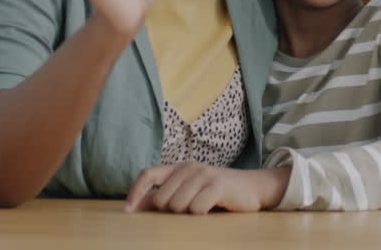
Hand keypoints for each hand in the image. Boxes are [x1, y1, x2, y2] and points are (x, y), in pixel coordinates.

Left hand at [124, 164, 289, 213]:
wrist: (252, 188)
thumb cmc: (217, 192)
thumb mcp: (189, 191)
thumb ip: (164, 195)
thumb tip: (138, 205)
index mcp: (178, 168)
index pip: (148, 174)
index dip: (135, 192)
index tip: (127, 211)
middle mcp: (189, 167)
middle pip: (161, 199)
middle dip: (171, 211)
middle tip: (189, 209)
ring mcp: (204, 174)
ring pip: (177, 206)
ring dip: (188, 213)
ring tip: (202, 207)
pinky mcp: (217, 185)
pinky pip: (196, 208)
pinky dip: (201, 214)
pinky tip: (211, 209)